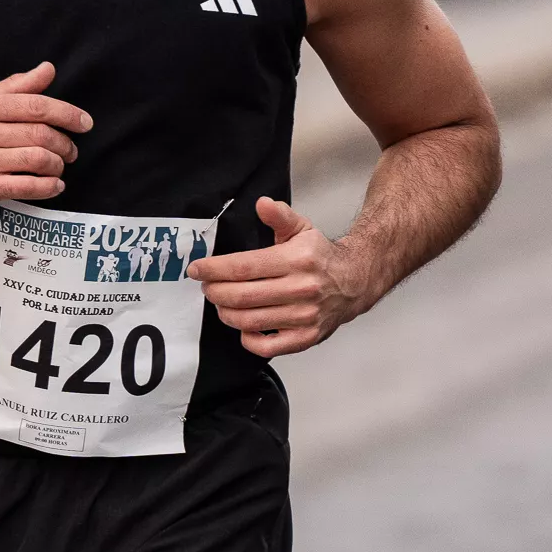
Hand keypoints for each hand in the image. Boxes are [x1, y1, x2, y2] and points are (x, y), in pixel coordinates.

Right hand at [0, 63, 92, 214]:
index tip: (84, 122)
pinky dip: (47, 187)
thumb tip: (48, 69)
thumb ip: (13, 87)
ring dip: (57, 165)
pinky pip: (25, 186)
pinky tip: (53, 186)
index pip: (35, 105)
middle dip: (65, 143)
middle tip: (71, 150)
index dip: (67, 113)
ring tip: (59, 167)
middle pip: (40, 133)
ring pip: (36, 159)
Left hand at [187, 198, 367, 358]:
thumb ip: (280, 216)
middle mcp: (301, 289)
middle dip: (215, 292)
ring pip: (249, 321)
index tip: (196, 269)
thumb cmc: (320, 257)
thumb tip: (262, 204)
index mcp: (297, 260)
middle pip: (241, 296)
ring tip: (220, 303)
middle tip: (206, 287)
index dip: (214, 269)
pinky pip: (267, 347)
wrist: (354, 282)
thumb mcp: (302, 228)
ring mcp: (304, 316)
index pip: (243, 267)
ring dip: (226, 313)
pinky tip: (243, 326)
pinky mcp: (306, 337)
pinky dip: (248, 339)